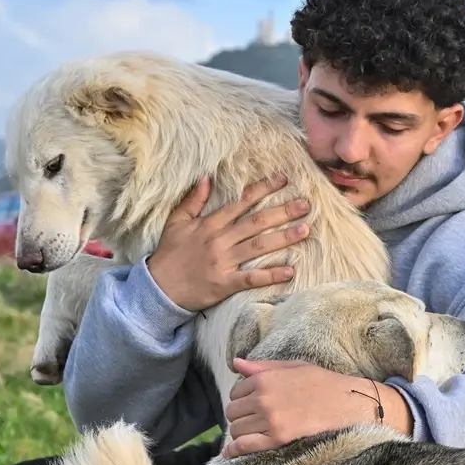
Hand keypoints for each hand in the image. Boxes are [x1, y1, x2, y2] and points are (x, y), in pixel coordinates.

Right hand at [147, 174, 310, 312]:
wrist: (158, 287)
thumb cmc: (169, 254)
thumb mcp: (177, 222)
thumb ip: (193, 200)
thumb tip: (206, 178)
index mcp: (210, 224)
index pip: (241, 203)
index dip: (263, 190)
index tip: (283, 181)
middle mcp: (220, 240)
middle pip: (256, 222)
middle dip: (282, 212)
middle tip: (306, 205)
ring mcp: (224, 262)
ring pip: (258, 246)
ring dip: (283, 238)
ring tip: (305, 230)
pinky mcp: (225, 284)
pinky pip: (252, 278)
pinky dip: (271, 275)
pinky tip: (290, 271)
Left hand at [221, 358, 412, 457]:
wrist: (348, 403)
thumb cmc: (324, 383)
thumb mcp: (293, 367)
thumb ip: (263, 366)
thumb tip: (236, 363)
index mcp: (265, 379)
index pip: (236, 392)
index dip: (242, 399)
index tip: (251, 405)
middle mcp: (263, 398)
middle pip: (233, 412)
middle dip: (240, 416)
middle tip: (252, 420)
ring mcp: (269, 419)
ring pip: (236, 429)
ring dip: (240, 432)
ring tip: (252, 433)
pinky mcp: (277, 438)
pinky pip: (244, 446)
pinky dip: (233, 450)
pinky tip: (230, 453)